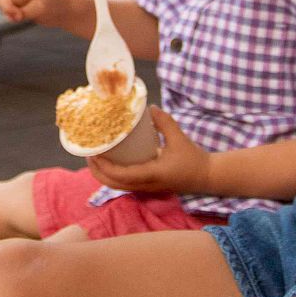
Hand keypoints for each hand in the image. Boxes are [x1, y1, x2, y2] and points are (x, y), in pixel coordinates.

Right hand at [0, 0, 73, 27]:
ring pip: (4, 5)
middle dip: (7, 9)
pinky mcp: (19, 4)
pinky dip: (12, 17)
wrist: (64, 11)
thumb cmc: (55, 5)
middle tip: (18, 19)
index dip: (7, 3)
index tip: (16, 14)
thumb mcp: (41, 9)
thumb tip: (13, 16)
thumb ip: (26, 12)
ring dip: (9, 14)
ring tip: (23, 17)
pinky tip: (23, 18)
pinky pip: (9, 12)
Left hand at [87, 108, 213, 193]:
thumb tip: (149, 108)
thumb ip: (164, 122)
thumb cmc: (193, 159)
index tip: (93, 154)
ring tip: (95, 157)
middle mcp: (145, 185)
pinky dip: (113, 176)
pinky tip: (111, 162)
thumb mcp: (179, 138)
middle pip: (112, 185)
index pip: (120, 175)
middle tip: (88, 154)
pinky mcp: (148, 186)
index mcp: (151, 175)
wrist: (207, 177)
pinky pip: (125, 184)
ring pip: (117, 186)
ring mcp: (146, 188)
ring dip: (103, 175)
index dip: (103, 166)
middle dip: (97, 172)